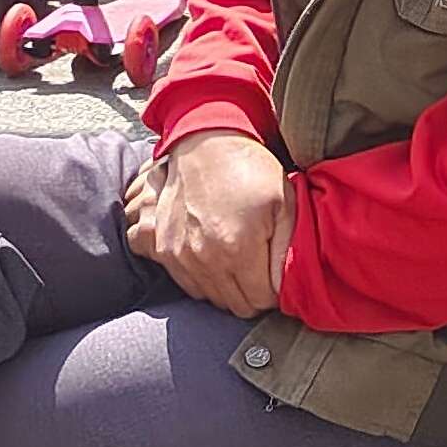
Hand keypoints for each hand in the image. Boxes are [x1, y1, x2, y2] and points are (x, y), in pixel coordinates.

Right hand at [128, 133, 293, 317]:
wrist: (205, 142)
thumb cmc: (249, 169)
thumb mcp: (285, 204)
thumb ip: (287, 252)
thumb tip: (286, 289)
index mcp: (237, 249)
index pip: (260, 300)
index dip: (272, 289)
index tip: (273, 270)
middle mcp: (202, 257)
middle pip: (234, 304)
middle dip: (250, 291)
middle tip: (257, 265)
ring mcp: (176, 253)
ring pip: (207, 296)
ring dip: (224, 284)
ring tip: (234, 255)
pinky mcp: (158, 246)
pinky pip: (182, 281)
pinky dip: (197, 275)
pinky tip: (208, 254)